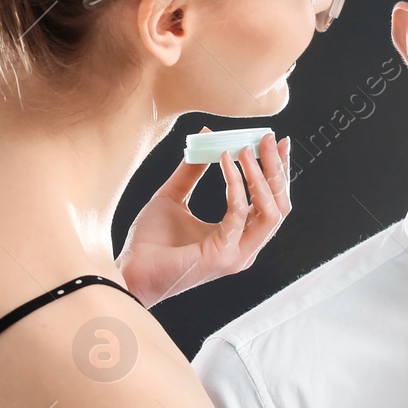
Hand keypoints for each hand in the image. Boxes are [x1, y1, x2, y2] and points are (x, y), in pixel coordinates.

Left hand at [115, 129, 292, 306]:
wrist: (129, 270)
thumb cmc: (149, 242)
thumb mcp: (172, 196)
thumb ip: (191, 170)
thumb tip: (205, 136)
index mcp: (238, 237)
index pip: (272, 203)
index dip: (277, 171)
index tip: (276, 142)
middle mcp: (244, 248)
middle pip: (279, 205)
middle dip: (276, 169)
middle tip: (269, 139)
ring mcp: (236, 254)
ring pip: (270, 212)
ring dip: (260, 176)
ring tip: (245, 148)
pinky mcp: (223, 255)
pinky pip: (238, 213)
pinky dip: (235, 184)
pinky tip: (224, 160)